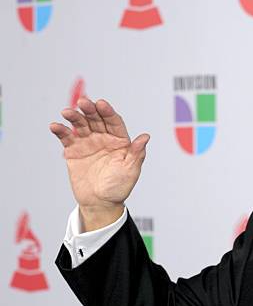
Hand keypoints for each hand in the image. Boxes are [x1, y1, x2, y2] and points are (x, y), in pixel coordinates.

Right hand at [50, 98, 149, 229]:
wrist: (100, 203)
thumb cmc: (119, 187)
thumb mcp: (130, 170)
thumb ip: (136, 153)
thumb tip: (145, 136)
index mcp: (120, 141)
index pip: (114, 122)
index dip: (108, 112)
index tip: (101, 104)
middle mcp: (104, 138)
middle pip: (96, 119)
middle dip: (90, 110)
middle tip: (83, 102)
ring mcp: (88, 143)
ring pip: (81, 125)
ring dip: (74, 117)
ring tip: (67, 112)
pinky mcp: (73, 150)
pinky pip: (66, 137)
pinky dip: (60, 130)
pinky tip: (55, 126)